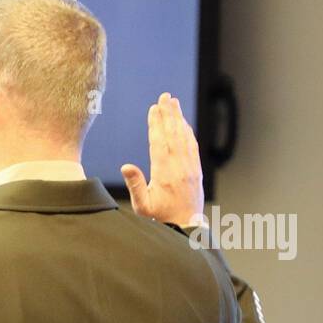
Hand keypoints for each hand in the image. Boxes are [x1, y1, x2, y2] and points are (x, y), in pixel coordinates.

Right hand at [120, 92, 203, 226]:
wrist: (187, 226)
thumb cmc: (161, 217)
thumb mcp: (143, 206)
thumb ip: (136, 185)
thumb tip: (126, 166)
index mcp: (164, 173)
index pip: (159, 142)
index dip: (156, 124)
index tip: (153, 108)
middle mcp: (178, 167)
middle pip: (173, 134)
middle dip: (168, 113)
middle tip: (165, 96)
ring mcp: (189, 167)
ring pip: (184, 137)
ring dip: (179, 118)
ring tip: (173, 102)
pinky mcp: (196, 169)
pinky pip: (192, 146)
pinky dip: (188, 131)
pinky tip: (184, 123)